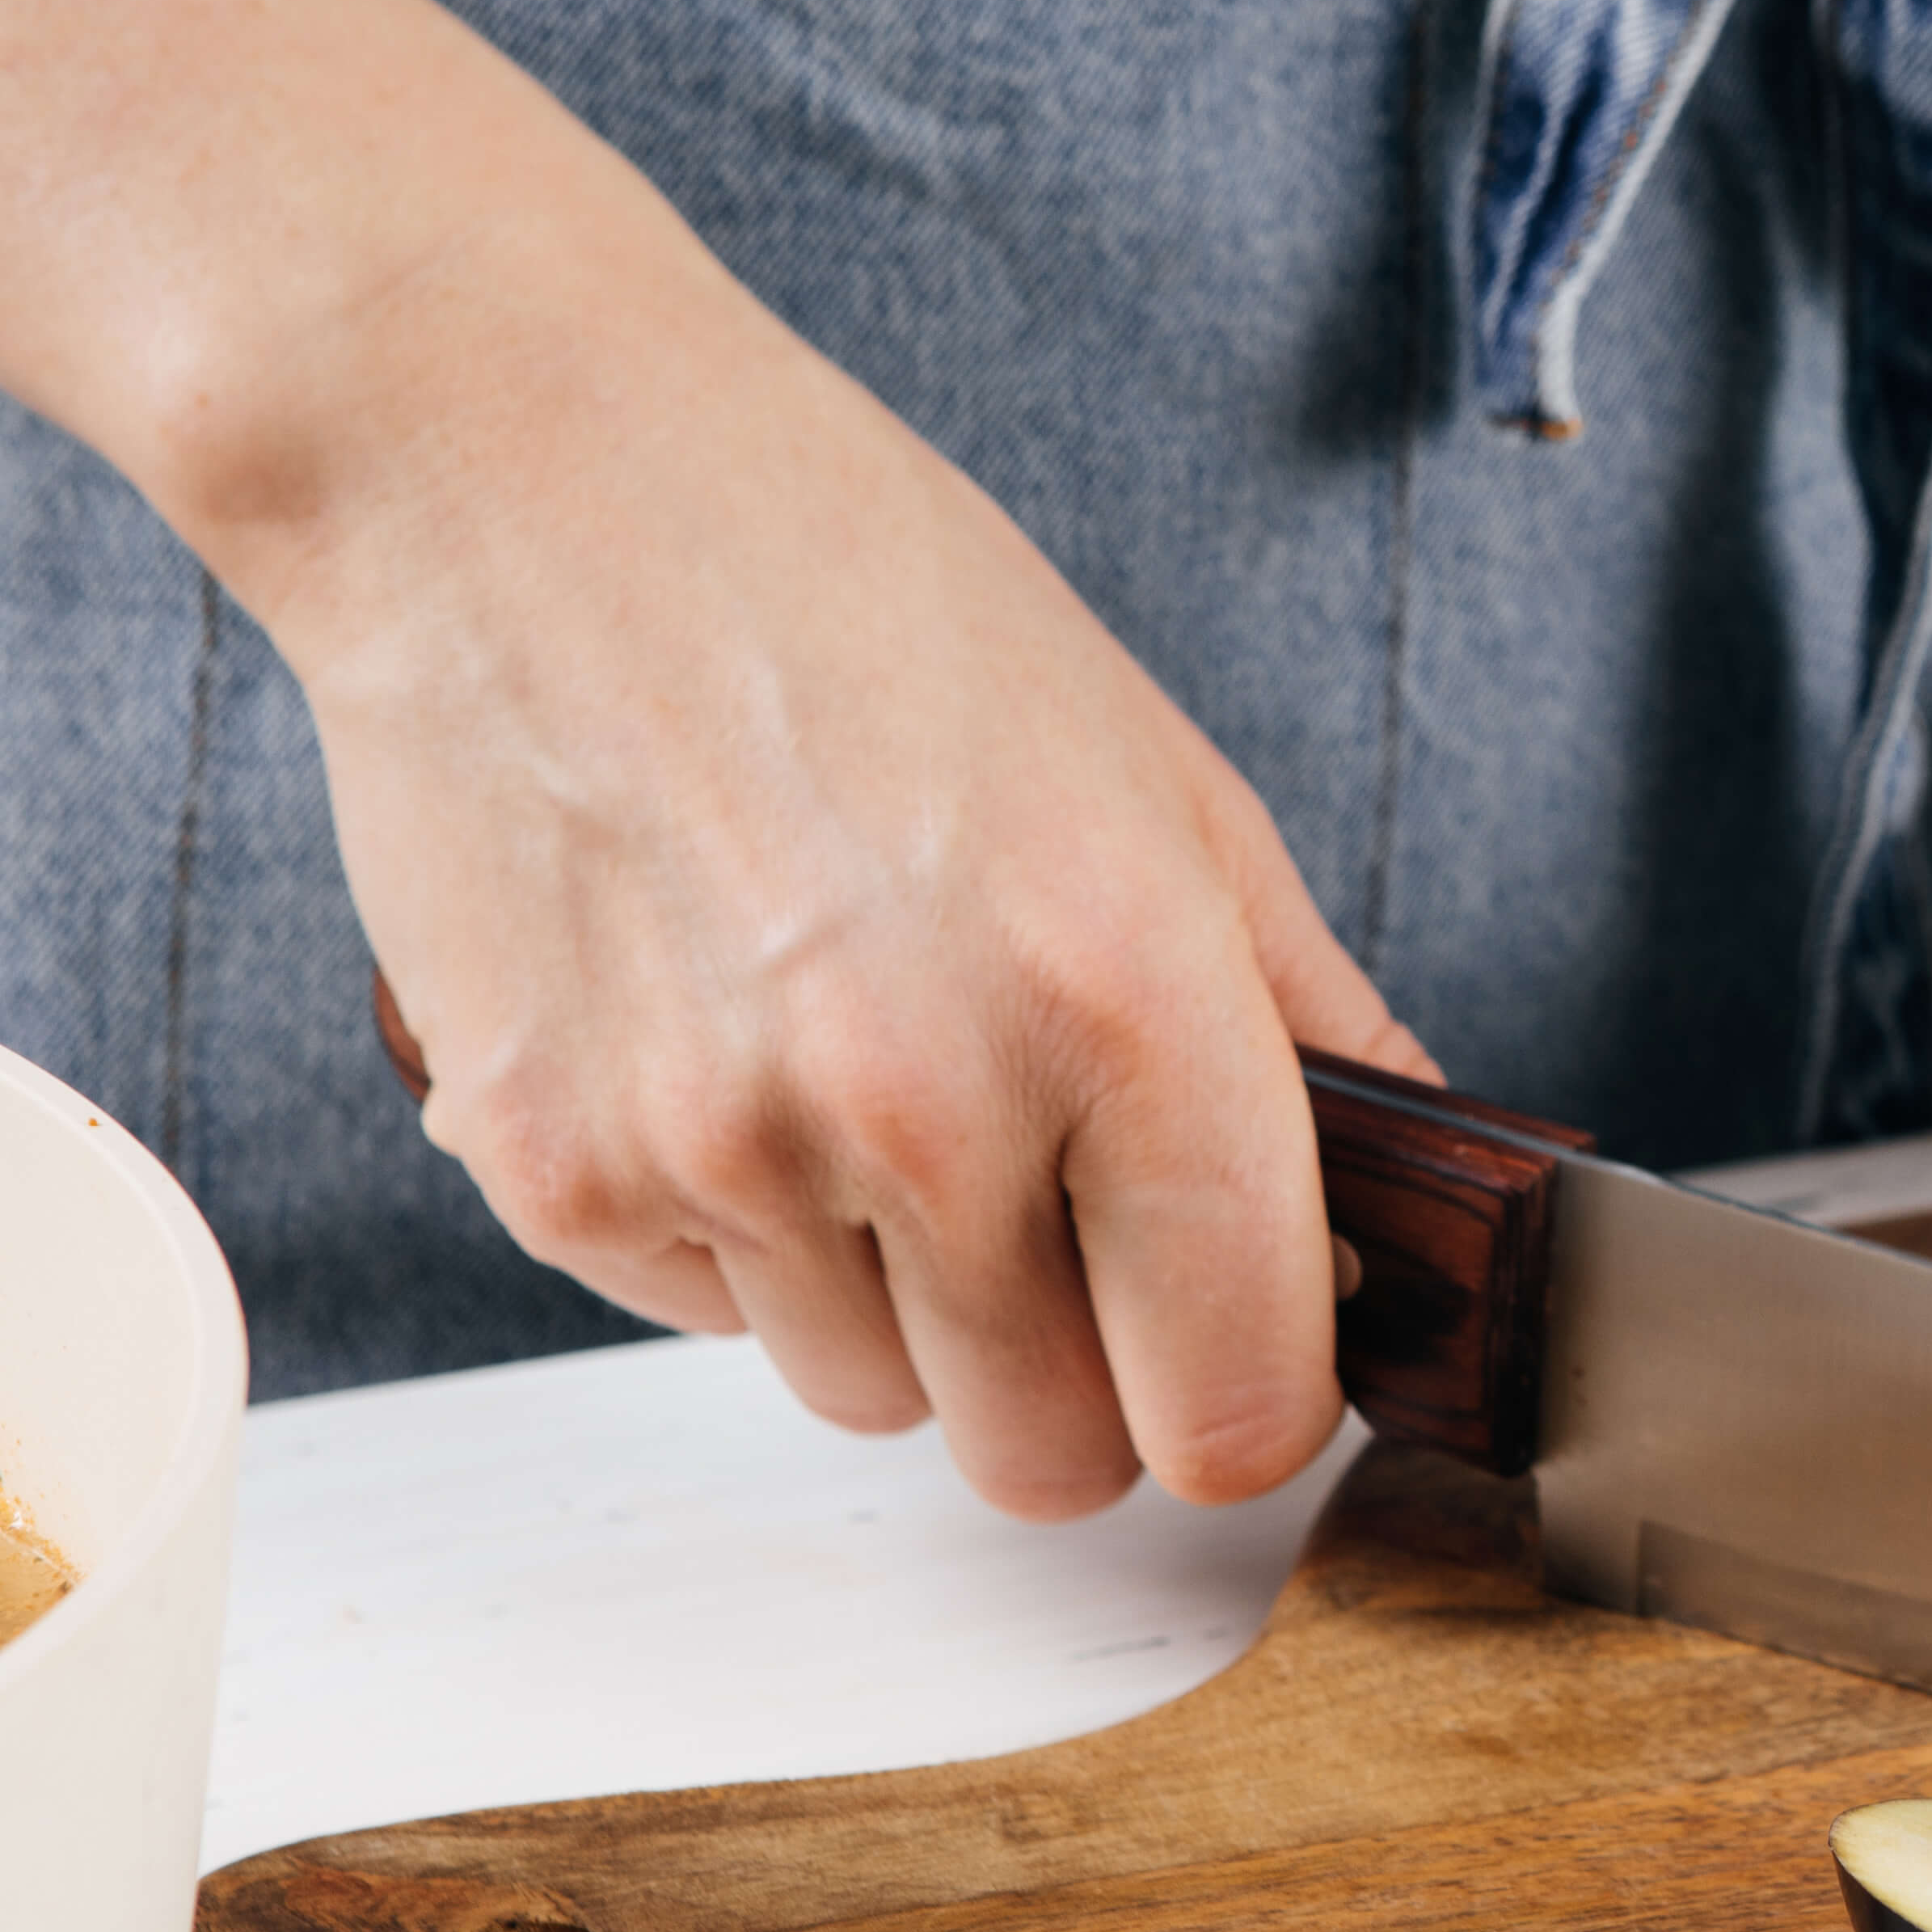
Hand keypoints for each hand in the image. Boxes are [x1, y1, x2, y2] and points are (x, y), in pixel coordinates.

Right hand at [229, 217, 1426, 1520]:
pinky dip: (742, 1240)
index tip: (1234, 1344)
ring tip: (868, 1085)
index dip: (1254, 1400)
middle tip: (1057, 1229)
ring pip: (878, 1402)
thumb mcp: (1154, 771)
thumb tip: (1415, 1191)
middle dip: (1081, 1376)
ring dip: (901, 1305)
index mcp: (1122, 991)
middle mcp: (924, 1095)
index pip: (1239, 1398)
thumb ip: (1303, 1013)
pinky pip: (710, 1321)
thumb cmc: (847, 585)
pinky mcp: (551, 1169)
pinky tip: (732, 1049)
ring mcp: (723, 1148)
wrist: (516, 474)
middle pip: (1057, 1457)